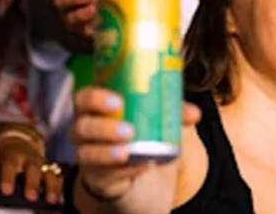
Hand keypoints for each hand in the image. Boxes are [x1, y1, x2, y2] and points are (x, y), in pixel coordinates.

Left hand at [0, 125, 63, 204]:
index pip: (10, 165)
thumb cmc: (3, 160)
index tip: (6, 191)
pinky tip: (60, 201)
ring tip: (51, 200)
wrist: (19, 145)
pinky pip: (58, 179)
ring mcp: (43, 165)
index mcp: (12, 156)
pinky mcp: (52, 171)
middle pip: (33, 169)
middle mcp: (30, 159)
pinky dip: (60, 189)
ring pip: (49, 173)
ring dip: (51, 187)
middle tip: (31, 198)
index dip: (8, 178)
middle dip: (32, 183)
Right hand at [71, 88, 199, 211]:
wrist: (137, 169)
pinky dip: (123, 171)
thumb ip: (173, 112)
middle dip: (103, 128)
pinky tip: (139, 167)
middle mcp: (84, 130)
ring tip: (127, 152)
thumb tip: (194, 113)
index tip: (118, 101)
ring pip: (86, 153)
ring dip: (107, 153)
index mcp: (95, 108)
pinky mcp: (97, 177)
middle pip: (82, 126)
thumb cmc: (140, 132)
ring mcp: (88, 155)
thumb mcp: (155, 119)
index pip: (84, 98)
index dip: (95, 98)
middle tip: (129, 130)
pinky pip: (104, 175)